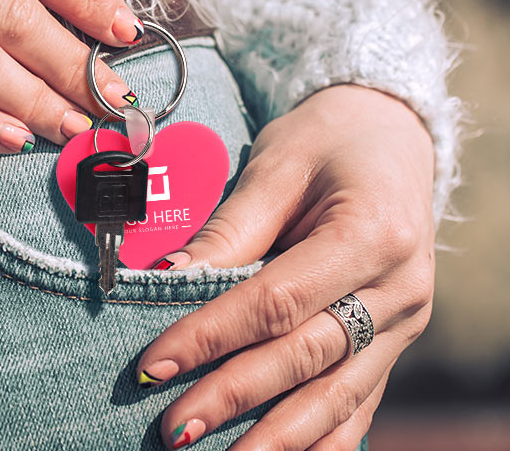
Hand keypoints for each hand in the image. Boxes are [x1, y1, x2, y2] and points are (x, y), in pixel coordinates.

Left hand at [138, 85, 435, 449]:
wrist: (390, 137)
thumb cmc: (329, 142)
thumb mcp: (278, 167)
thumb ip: (230, 230)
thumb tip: (167, 282)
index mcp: (371, 233)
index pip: (276, 302)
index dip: (211, 337)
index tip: (154, 365)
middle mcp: (399, 287)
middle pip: (304, 356)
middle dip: (233, 397)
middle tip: (173, 430)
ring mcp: (405, 319)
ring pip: (338, 394)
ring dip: (279, 437)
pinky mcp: (397, 337)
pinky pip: (362, 401)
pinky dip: (323, 438)